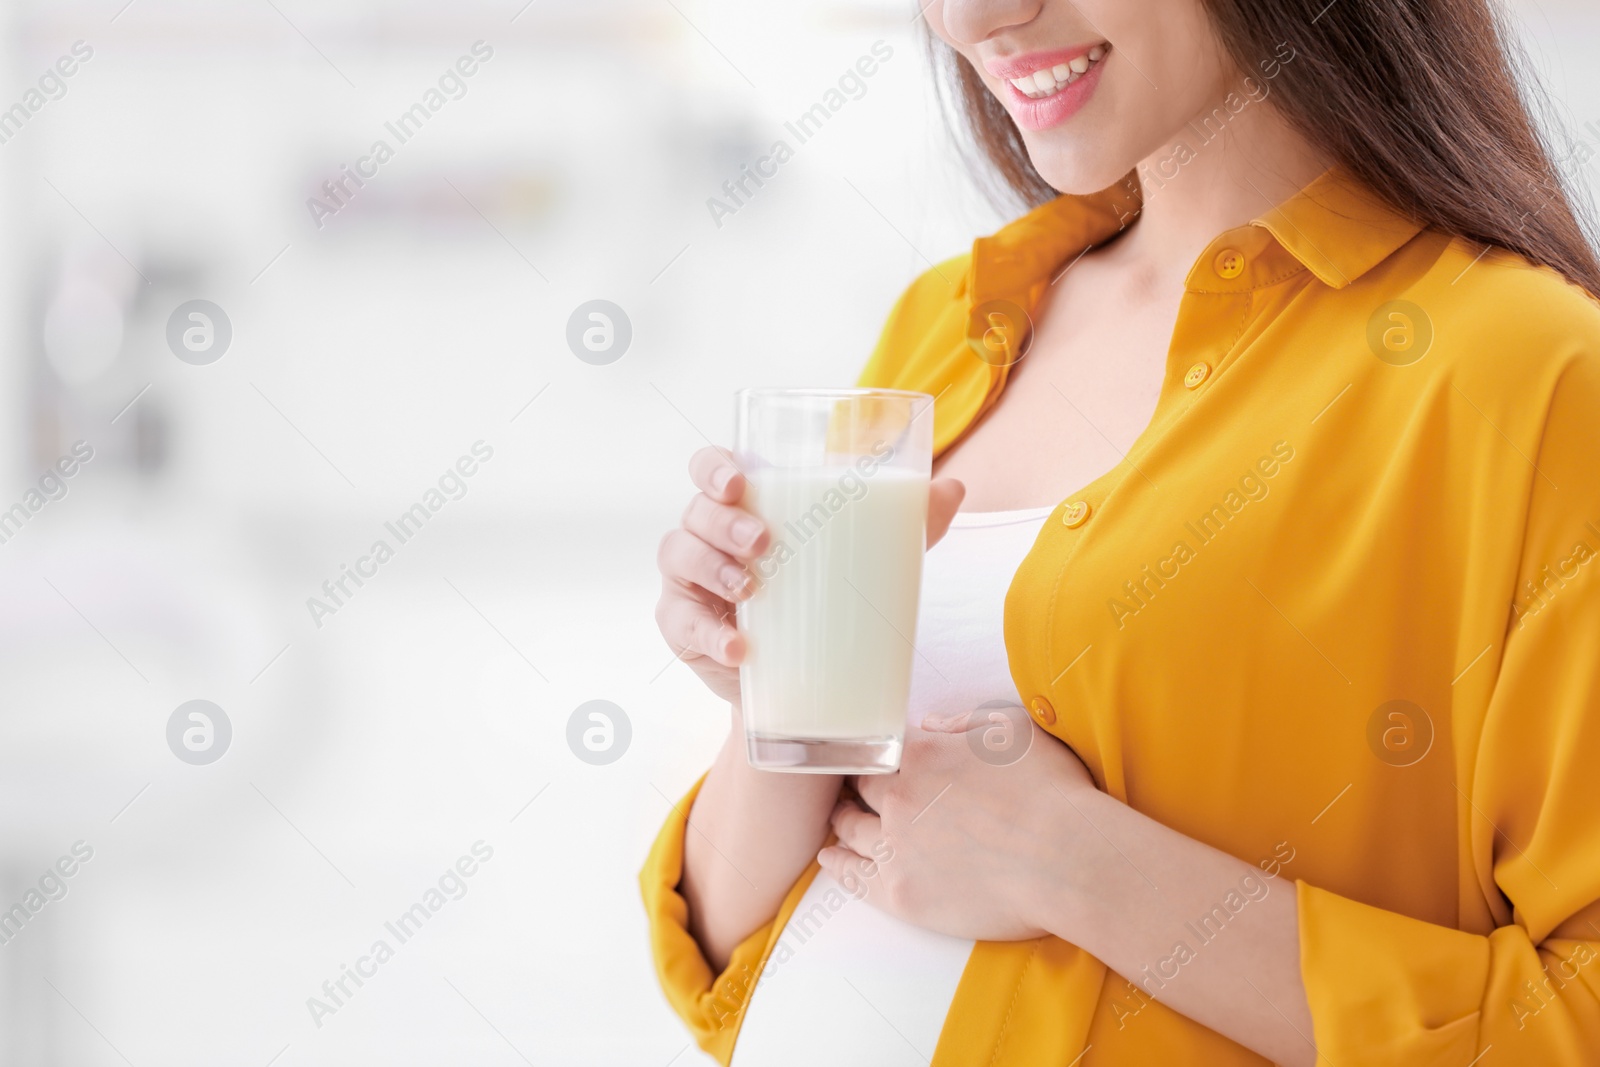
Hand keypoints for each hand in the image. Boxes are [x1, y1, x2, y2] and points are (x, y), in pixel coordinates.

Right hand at [654, 445, 965, 705]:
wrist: (800, 679)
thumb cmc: (825, 594)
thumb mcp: (866, 557)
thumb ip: (905, 522)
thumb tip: (954, 489)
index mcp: (744, 504)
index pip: (711, 468)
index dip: (714, 467)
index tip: (739, 481)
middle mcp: (706, 535)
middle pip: (695, 511)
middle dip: (723, 522)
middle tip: (762, 542)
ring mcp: (689, 582)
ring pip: (680, 557)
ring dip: (713, 569)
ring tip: (750, 589)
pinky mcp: (683, 628)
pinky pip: (682, 624)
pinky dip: (708, 634)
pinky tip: (738, 648)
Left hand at [817, 712, 1098, 941]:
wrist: (1067, 860)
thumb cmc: (1052, 791)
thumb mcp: (1015, 731)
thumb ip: (966, 724)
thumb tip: (931, 726)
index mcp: (922, 753)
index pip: (883, 747)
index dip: (877, 752)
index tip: (871, 756)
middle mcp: (898, 796)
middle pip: (860, 787)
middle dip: (853, 784)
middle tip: (847, 788)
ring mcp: (895, 846)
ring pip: (851, 829)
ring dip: (842, 820)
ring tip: (837, 820)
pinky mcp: (901, 893)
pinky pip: (854, 877)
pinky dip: (837, 864)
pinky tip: (830, 858)